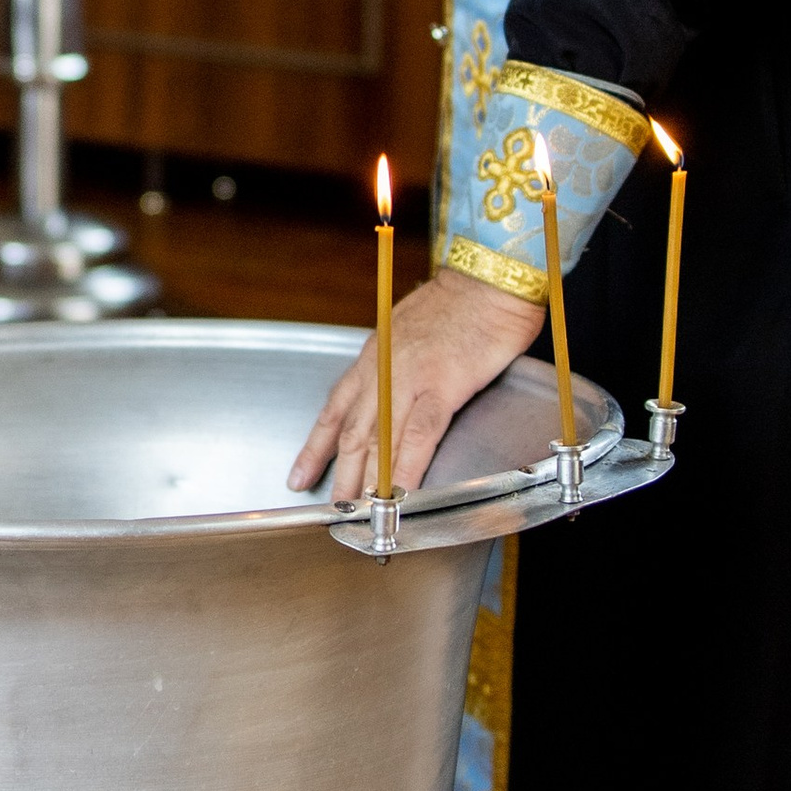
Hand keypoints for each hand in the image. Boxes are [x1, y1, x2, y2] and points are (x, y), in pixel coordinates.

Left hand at [288, 266, 545, 504]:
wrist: (488, 278)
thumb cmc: (458, 300)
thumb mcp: (407, 327)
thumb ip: (394, 360)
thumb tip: (391, 386)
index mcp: (373, 355)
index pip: (334, 409)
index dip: (316, 446)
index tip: (301, 474)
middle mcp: (382, 369)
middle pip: (350, 432)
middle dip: (338, 474)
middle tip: (328, 508)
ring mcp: (409, 379)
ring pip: (377, 439)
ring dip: (365, 480)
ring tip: (357, 511)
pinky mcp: (442, 387)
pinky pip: (418, 437)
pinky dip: (406, 469)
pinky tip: (399, 493)